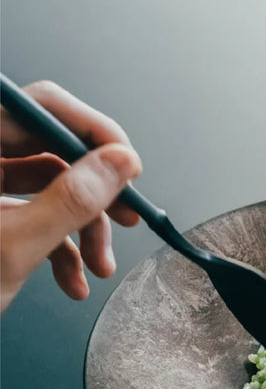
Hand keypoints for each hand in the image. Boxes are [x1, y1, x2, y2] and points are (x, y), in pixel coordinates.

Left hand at [0, 81, 141, 310]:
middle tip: (127, 217)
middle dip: (95, 194)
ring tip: (100, 267)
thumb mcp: (14, 246)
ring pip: (51, 191)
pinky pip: (36, 219)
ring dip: (84, 232)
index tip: (128, 167)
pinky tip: (73, 281)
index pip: (40, 107)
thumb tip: (120, 162)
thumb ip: (70, 199)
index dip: (93, 132)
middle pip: (52, 152)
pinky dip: (62, 250)